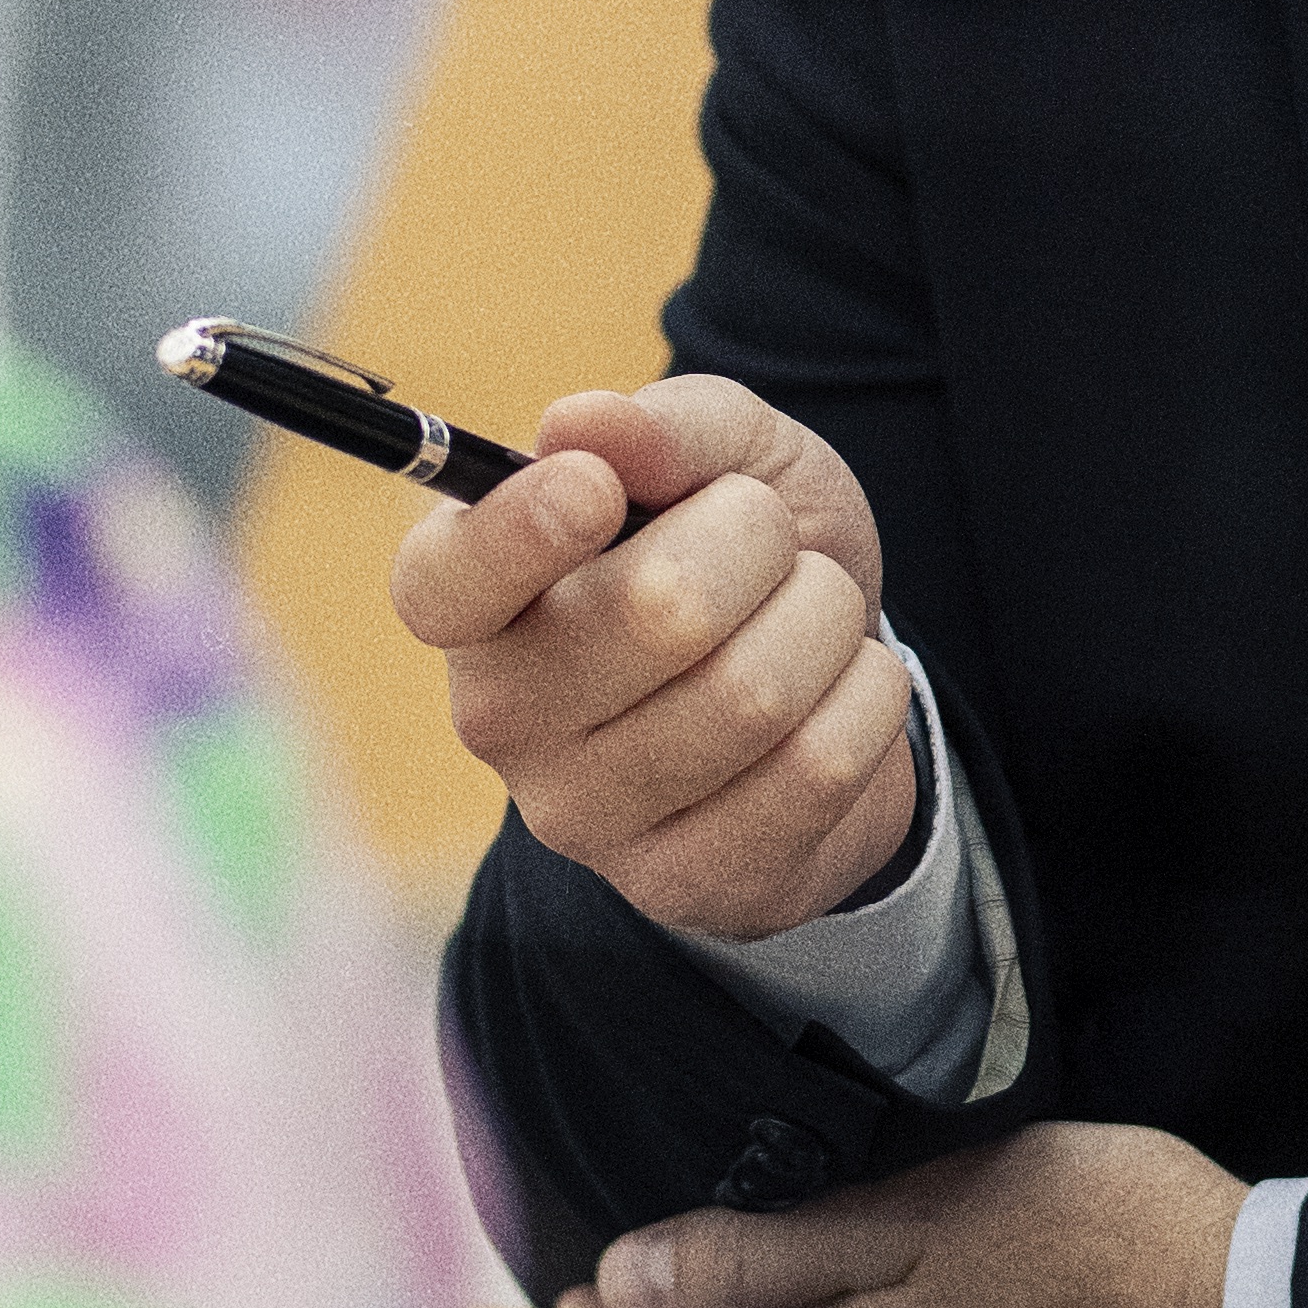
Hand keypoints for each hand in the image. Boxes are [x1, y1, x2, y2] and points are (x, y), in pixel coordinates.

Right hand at [393, 382, 916, 947]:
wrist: (827, 688)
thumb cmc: (744, 556)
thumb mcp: (726, 459)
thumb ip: (664, 427)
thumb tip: (581, 423)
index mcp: (476, 601)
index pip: (441, 583)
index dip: (517, 532)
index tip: (595, 488)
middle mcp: (500, 716)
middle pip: (657, 612)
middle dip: (759, 541)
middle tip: (769, 540)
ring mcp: (584, 815)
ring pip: (752, 696)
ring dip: (825, 620)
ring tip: (814, 613)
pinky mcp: (680, 883)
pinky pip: (815, 769)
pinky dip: (866, 699)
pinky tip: (844, 689)